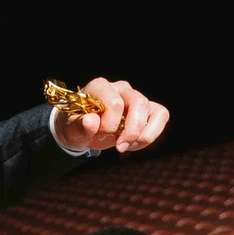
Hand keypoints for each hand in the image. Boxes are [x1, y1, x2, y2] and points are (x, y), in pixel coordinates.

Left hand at [53, 77, 169, 153]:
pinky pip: (161, 115)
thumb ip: (80, 126)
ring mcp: (135, 97)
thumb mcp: (72, 130)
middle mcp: (120, 88)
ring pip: (153, 110)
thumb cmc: (78, 126)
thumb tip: (91, 122)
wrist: (84, 131)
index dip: (109, 125)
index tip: (98, 135)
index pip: (115, 103)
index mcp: (100, 87)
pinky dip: (150, 134)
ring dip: (141, 135)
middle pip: (139, 102)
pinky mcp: (146, 108)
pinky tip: (134, 144)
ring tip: (125, 146)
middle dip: (131, 131)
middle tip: (118, 148)